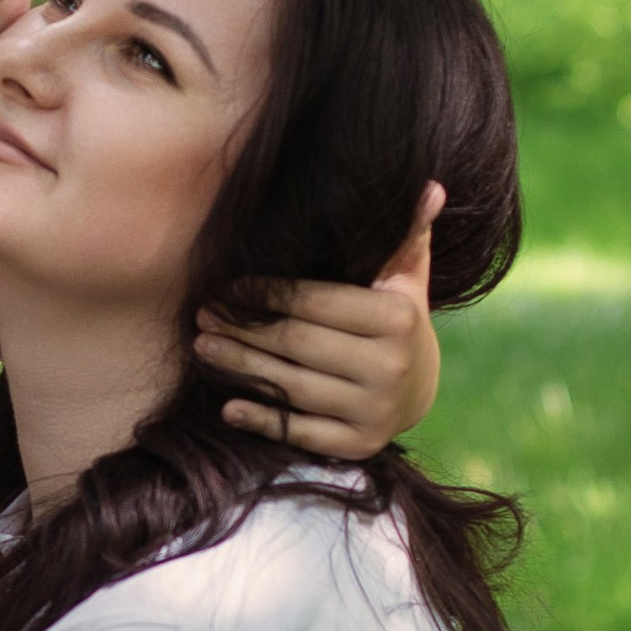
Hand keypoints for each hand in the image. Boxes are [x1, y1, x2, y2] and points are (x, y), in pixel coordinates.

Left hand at [196, 182, 441, 455]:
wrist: (419, 389)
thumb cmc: (397, 318)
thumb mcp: (407, 276)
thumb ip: (406, 234)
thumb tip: (428, 186)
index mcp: (398, 318)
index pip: (317, 302)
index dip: (268, 293)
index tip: (230, 284)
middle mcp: (389, 368)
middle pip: (298, 344)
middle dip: (244, 328)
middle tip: (204, 314)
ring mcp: (373, 410)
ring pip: (292, 386)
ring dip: (241, 367)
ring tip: (202, 347)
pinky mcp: (358, 445)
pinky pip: (300, 431)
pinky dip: (262, 420)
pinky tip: (228, 405)